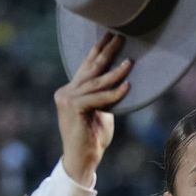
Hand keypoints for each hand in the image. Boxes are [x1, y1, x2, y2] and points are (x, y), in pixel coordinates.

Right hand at [56, 31, 130, 185]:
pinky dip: (114, 93)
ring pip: (96, 82)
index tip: (109, 35)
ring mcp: (67, 99)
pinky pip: (98, 98)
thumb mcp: (100, 112)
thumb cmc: (92, 140)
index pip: (86, 67)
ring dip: (115, 72)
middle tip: (120, 36)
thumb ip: (103, 97)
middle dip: (106, 52)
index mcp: (70, 91)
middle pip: (90, 68)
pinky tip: (127, 86)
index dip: (98, 50)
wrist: (81, 161)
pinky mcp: (74, 108)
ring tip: (129, 62)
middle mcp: (66, 92)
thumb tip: (118, 83)